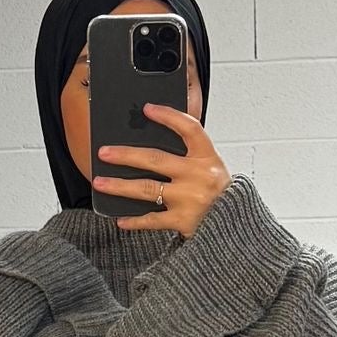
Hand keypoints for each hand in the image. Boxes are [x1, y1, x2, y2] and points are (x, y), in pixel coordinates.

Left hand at [92, 104, 230, 237]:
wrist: (235, 227)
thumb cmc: (220, 195)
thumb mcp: (211, 168)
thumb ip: (189, 157)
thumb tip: (149, 150)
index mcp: (207, 157)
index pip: (188, 128)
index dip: (168, 116)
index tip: (148, 109)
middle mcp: (197, 176)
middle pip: (156, 159)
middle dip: (126, 155)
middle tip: (104, 152)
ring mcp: (189, 199)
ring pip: (147, 189)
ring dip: (120, 186)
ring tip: (101, 183)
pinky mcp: (183, 221)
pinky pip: (152, 220)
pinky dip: (135, 220)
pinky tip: (120, 219)